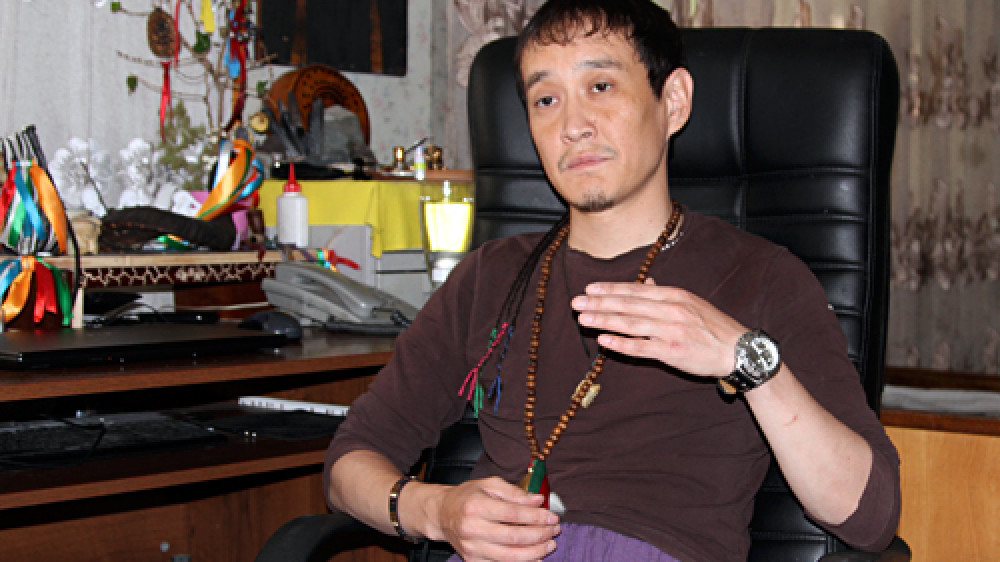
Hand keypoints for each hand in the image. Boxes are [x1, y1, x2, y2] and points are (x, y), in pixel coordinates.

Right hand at [427, 476, 559, 561]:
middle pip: (514, 537)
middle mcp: (472, 528)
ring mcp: (472, 548)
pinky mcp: (473, 561)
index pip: (513, 514)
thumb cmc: (467, 497)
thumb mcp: (488, 484)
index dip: (536, 516)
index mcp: (476, 506)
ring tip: (550, 544)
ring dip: (535, 552)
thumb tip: (538, 500)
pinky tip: (536, 558)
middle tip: (555, 530)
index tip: (552, 516)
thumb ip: (514, 492)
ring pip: (510, 557)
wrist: (442, 514)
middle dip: (540, 535)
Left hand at [570, 279, 744, 377]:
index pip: (635, 290)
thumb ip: (665, 293)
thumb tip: (646, 282)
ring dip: (604, 320)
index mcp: (674, 295)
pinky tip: (604, 341)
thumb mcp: (692, 303)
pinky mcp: (672, 351)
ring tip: (583, 319)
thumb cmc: (714, 327)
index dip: (610, 289)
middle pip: (628, 305)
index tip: (589, 289)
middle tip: (576, 303)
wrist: (739, 350)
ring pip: (631, 324)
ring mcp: (671, 330)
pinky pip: (641, 347)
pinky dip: (621, 344)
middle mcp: (671, 309)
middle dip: (600, 304)